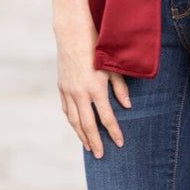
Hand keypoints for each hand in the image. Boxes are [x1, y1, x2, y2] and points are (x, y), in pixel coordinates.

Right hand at [55, 21, 130, 157]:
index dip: (114, 132)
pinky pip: (67, 110)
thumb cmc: (97, 47)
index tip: (120, 143)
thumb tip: (127, 106)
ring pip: (74, 120)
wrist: (72, 33)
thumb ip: (120, 88)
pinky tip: (77, 127)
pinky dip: (72, 121)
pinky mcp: (61, 87)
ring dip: (82, 135)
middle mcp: (80, 93)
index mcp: (96, 89)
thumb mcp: (112, 66)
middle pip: (88, 125)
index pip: (107, 118)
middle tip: (101, 155)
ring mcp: (69, 91)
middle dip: (95, 142)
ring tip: (88, 146)